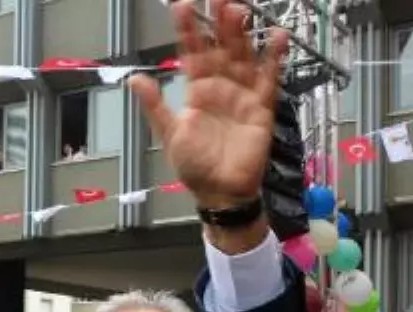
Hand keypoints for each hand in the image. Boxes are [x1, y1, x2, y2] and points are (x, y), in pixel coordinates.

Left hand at [128, 0, 288, 208]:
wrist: (220, 191)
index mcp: (197, 89)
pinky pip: (269, 78)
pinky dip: (274, 58)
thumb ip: (156, 105)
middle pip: (221, 46)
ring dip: (241, 33)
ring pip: (243, 55)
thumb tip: (134, 78)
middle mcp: (220, 85)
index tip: (181, 6)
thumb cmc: (194, 164)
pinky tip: (278, 36)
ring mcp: (242, 93)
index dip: (188, 30)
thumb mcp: (170, 133)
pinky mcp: (262, 106)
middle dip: (219, 22)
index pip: (192, 53)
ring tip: (238, 9)